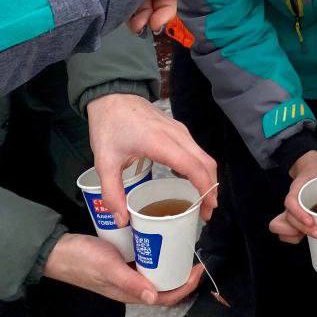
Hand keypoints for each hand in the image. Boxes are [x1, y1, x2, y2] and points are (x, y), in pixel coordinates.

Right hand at [43, 233, 202, 304]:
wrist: (57, 251)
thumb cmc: (82, 260)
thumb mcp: (108, 268)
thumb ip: (130, 282)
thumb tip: (155, 297)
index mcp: (130, 292)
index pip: (165, 296)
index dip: (185, 286)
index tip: (199, 268)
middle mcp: (131, 285)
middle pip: (163, 284)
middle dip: (182, 273)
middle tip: (194, 252)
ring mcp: (126, 273)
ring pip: (154, 271)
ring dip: (170, 261)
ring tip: (182, 243)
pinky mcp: (121, 260)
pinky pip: (143, 259)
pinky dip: (155, 251)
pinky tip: (160, 236)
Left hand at [86, 94, 217, 226]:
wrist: (113, 95)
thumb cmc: (109, 126)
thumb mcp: (104, 161)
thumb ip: (112, 192)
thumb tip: (122, 221)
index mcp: (161, 143)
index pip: (193, 167)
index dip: (205, 189)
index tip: (206, 211)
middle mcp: (177, 135)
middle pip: (206, 162)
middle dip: (211, 188)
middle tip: (205, 212)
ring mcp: (180, 130)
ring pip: (203, 156)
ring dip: (207, 178)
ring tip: (201, 200)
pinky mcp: (178, 129)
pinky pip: (196, 150)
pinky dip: (200, 167)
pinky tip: (190, 181)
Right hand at [268, 151, 316, 243]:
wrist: (312, 170)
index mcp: (298, 188)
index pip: (291, 201)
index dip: (299, 213)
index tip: (311, 221)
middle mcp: (291, 201)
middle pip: (288, 218)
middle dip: (304, 229)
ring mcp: (289, 211)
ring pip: (281, 225)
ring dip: (295, 234)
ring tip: (314, 234)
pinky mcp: (293, 219)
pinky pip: (286, 232)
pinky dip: (294, 237)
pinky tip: (307, 236)